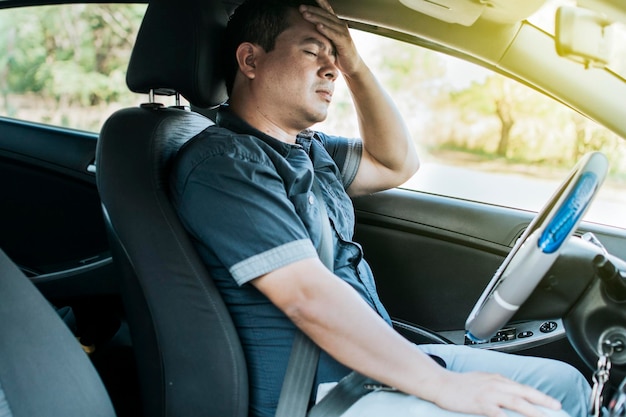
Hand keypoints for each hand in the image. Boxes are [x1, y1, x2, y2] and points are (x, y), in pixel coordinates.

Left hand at [299, 0, 363, 76]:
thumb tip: (305, 33)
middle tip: (301, 7)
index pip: (326, 11)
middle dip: (312, 10)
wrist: (351, 66)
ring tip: (305, 14)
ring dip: (316, 17)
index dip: (319, 3)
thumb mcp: (328, 42)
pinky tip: (318, 26)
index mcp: (335, 24)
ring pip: (328, 22)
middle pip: (325, 14)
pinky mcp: (344, 41)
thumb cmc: (338, 54)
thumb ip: (320, 35)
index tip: (307, 1)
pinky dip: (325, 29)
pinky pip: (333, 34)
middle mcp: (340, 25)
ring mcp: (343, 32)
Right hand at [430, 371, 562, 416]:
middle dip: (543, 401)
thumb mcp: (482, 380)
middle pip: (524, 393)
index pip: (523, 388)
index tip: (552, 404)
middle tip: (558, 408)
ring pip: (516, 402)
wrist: (440, 383)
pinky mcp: (480, 403)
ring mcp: (488, 393)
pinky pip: (498, 413)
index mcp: (497, 379)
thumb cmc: (459, 384)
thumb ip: (497, 386)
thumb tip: (511, 393)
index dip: (539, 396)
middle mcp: (496, 384)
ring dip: (532, 411)